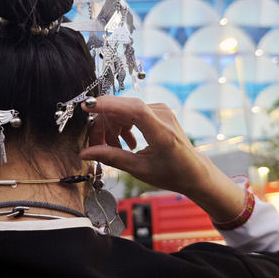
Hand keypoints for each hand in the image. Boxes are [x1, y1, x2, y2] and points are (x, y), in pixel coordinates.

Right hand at [80, 96, 244, 221]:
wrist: (192, 171)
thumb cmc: (171, 173)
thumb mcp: (139, 169)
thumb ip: (111, 157)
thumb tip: (86, 153)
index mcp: (161, 132)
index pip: (132, 108)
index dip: (108, 104)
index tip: (87, 106)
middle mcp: (162, 115)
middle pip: (122, 109)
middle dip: (103, 125)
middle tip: (95, 145)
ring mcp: (161, 110)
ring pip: (124, 110)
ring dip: (112, 127)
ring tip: (113, 148)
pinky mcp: (157, 111)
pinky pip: (132, 111)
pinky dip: (123, 125)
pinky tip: (126, 143)